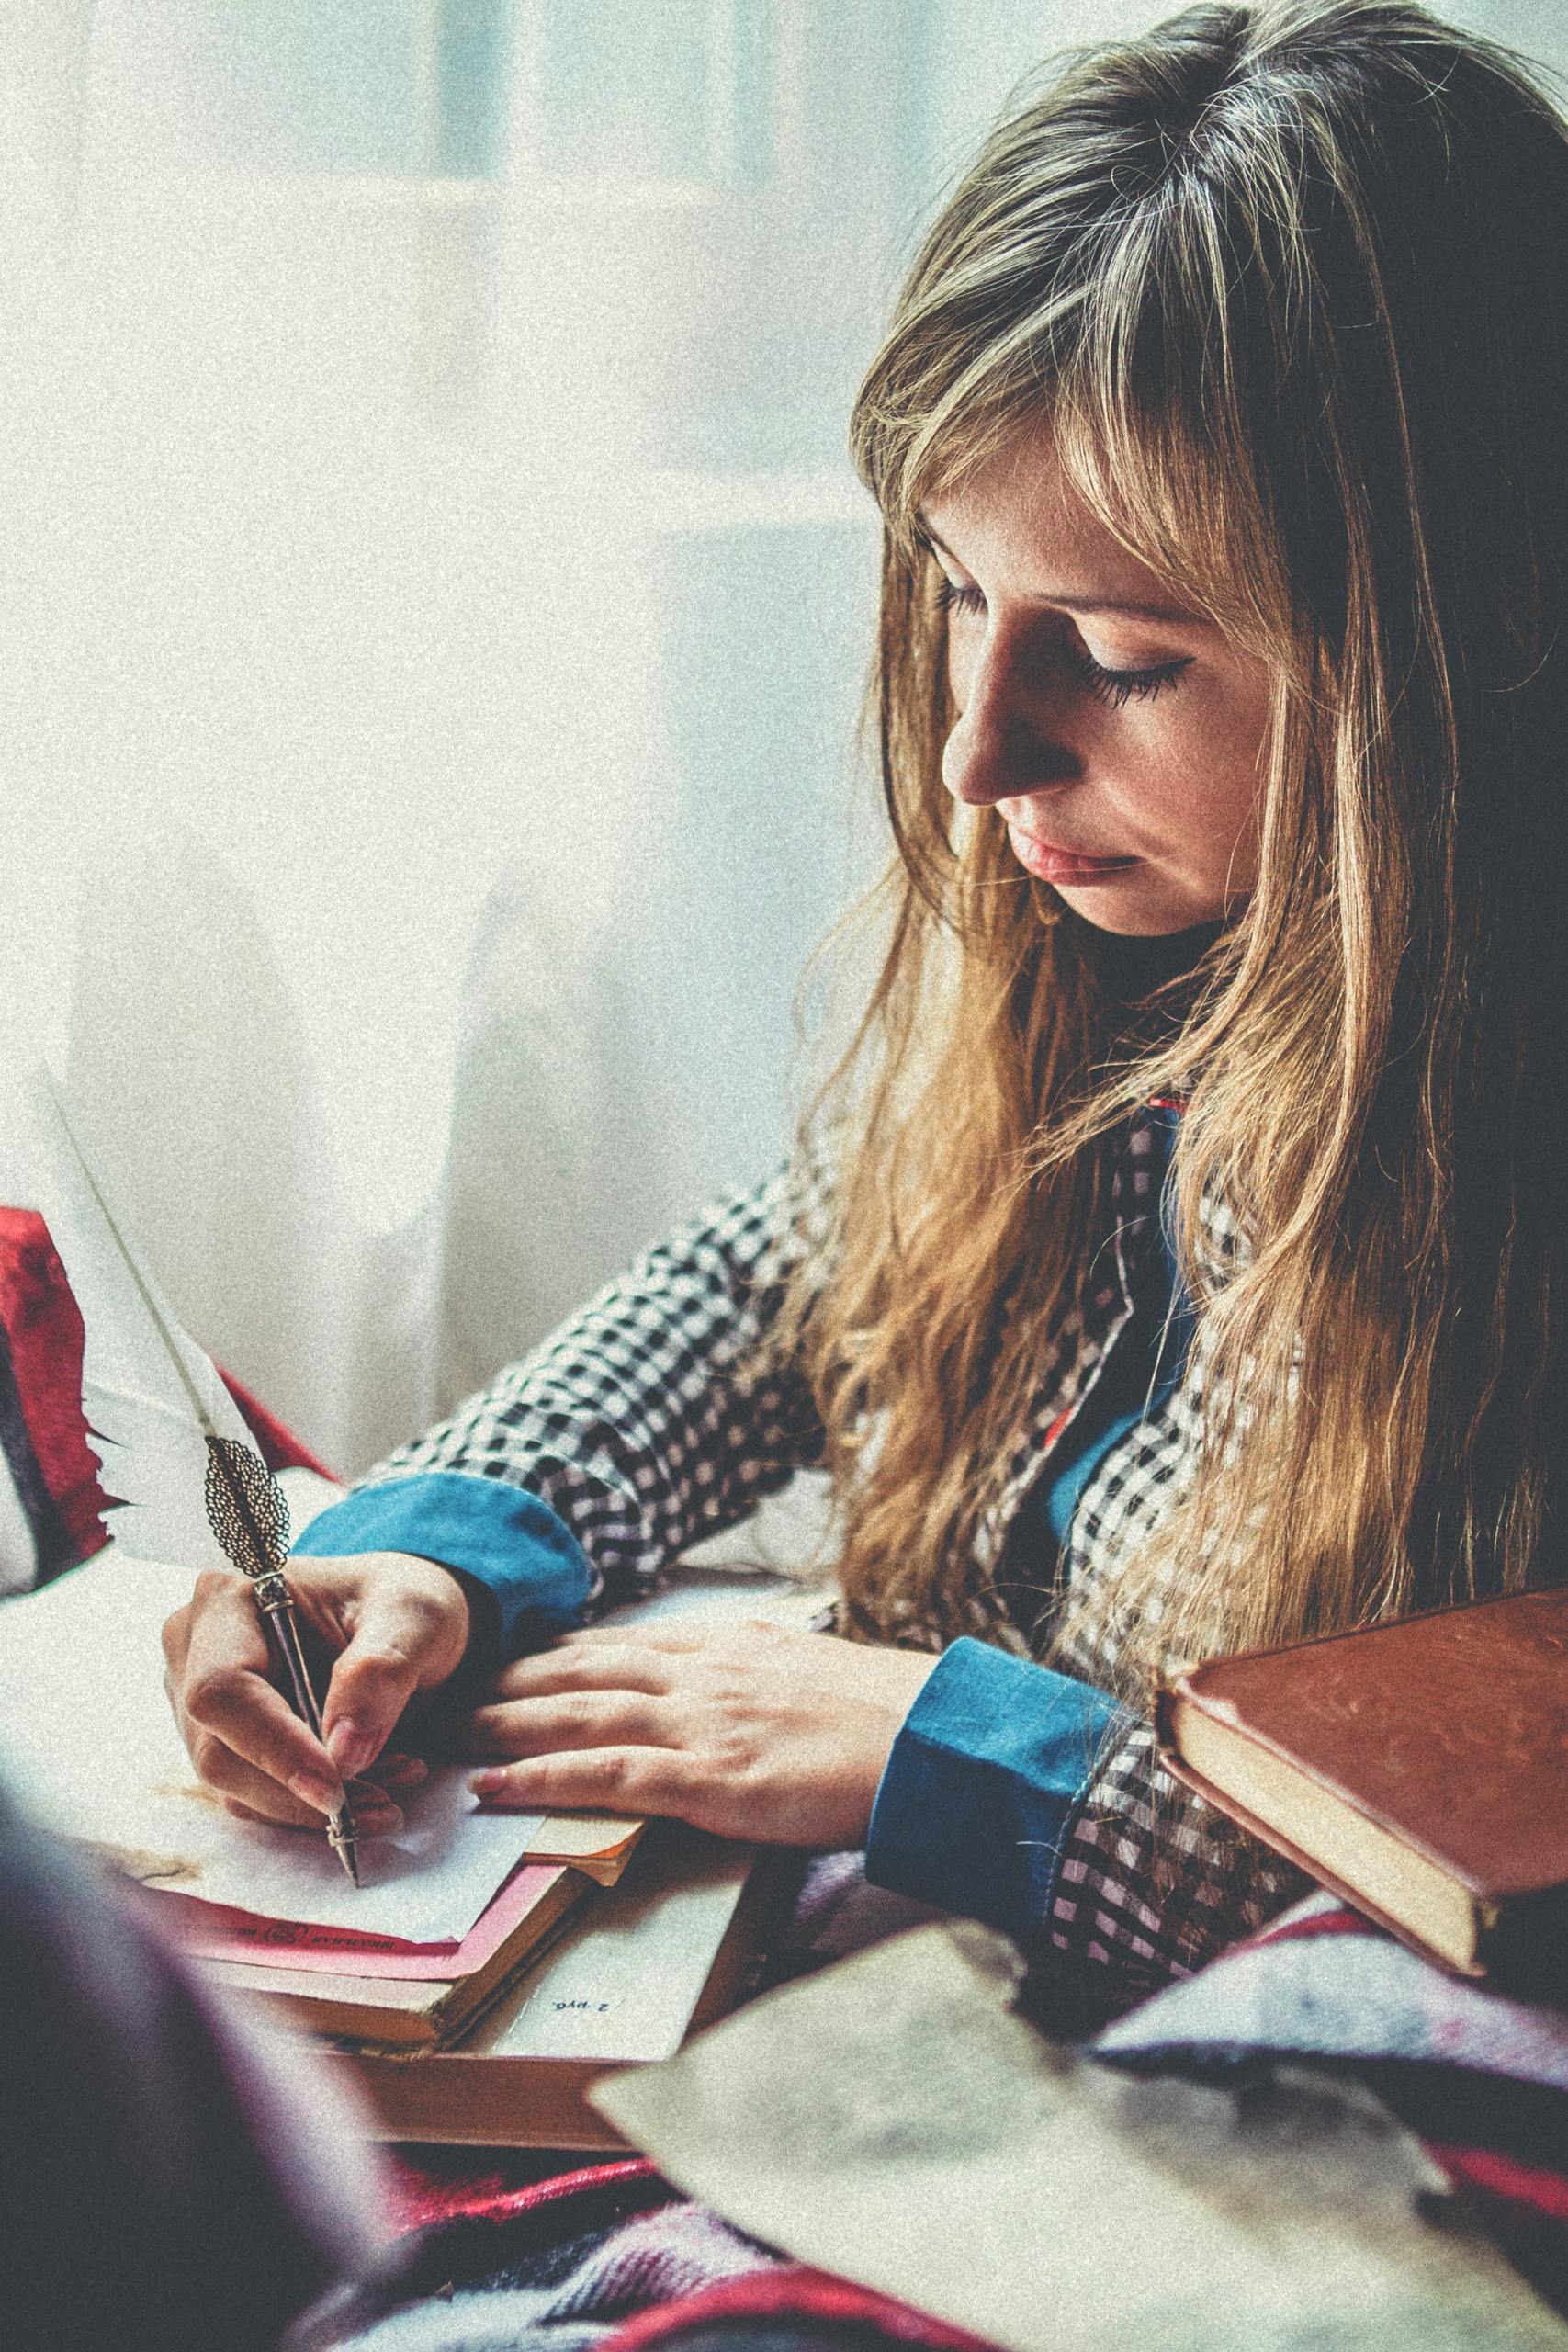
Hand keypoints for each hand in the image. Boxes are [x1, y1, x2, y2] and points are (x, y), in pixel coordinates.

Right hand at [161, 1552, 471, 1831]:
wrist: (398, 1622)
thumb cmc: (400, 1603)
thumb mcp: (415, 1617)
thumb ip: (383, 1669)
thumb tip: (344, 1750)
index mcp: (229, 1598)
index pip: (221, 1690)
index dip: (273, 1747)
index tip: (335, 1786)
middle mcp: (196, 1648)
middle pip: (220, 1751)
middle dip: (302, 1792)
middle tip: (383, 1803)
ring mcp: (197, 1700)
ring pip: (234, 1785)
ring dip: (312, 1806)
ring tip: (390, 1788)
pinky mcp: (220, 1739)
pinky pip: (252, 1795)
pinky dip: (309, 1805)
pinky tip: (368, 1787)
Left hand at [462, 1620, 939, 1848]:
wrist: (926, 1739)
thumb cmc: (877, 1713)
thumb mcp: (803, 1664)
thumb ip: (752, 1664)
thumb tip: (729, 1666)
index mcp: (721, 1646)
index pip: (616, 1643)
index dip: (553, 1654)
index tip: (507, 1661)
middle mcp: (696, 1674)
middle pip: (578, 1672)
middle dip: (508, 1683)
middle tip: (450, 1695)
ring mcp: (697, 1724)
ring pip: (576, 1716)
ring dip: (504, 1726)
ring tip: (450, 1736)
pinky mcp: (706, 1779)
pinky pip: (605, 1776)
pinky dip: (541, 1780)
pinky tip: (496, 1789)